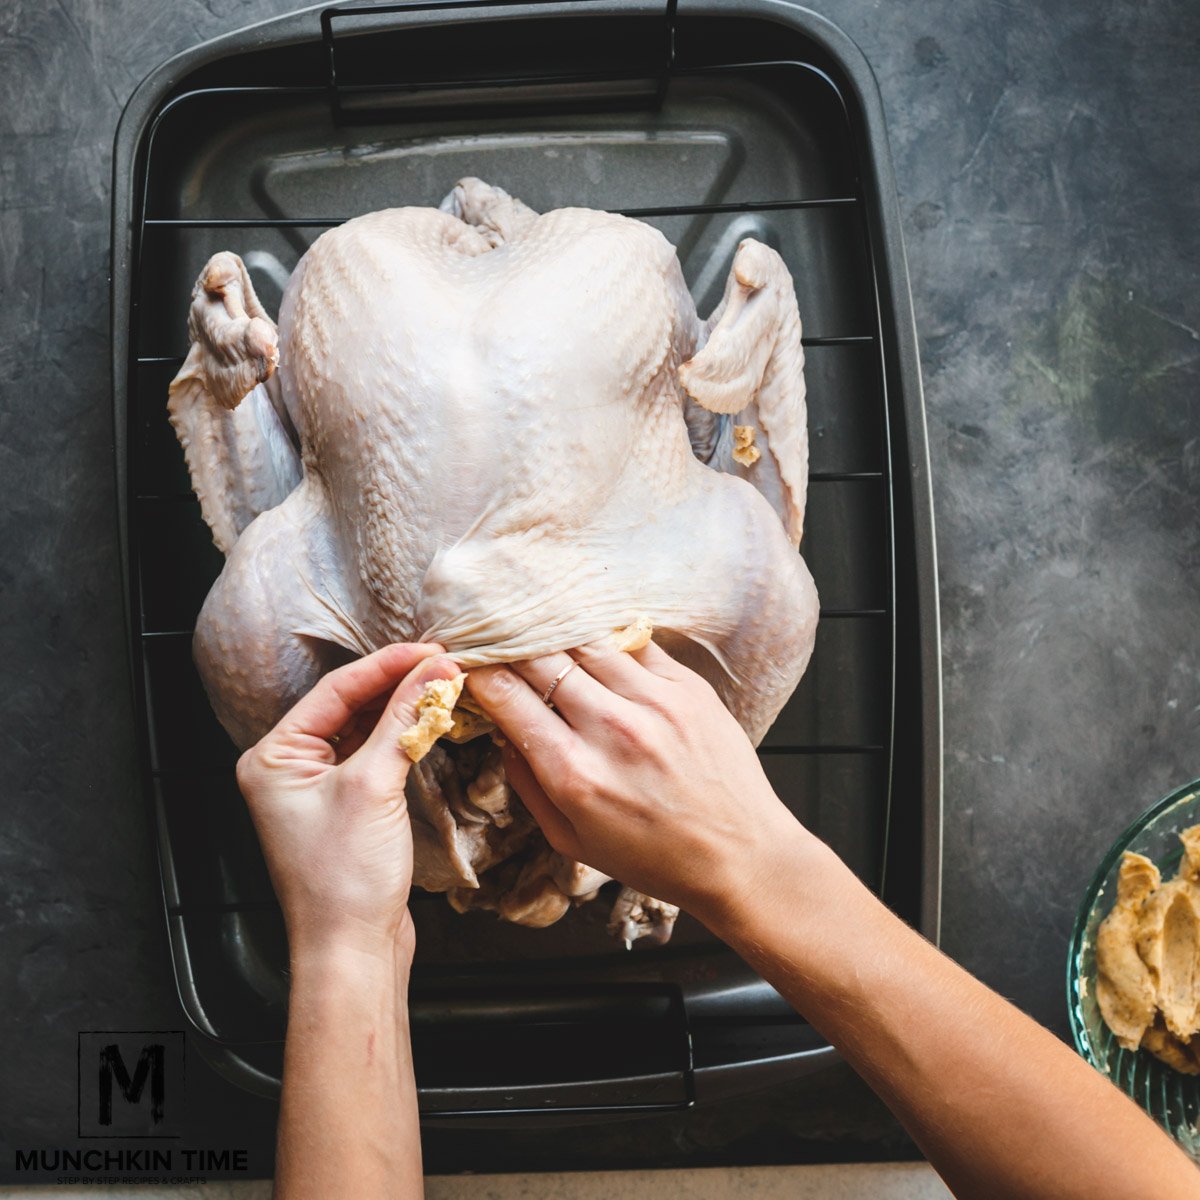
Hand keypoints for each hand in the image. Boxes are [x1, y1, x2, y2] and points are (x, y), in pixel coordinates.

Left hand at [236, 643, 460, 961]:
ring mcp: (317, 789)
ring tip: (444, 683)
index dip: (386, 665)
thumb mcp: (374, 786)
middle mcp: (288, 768)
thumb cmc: (344, 878)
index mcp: (273, 757)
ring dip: (403, 708)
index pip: (335, 691)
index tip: (431, 649)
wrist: (351, 951)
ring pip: (363, 729)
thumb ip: (403, 721)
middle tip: (445, 661)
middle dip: (397, 683)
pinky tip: (430, 721)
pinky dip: (402, 737)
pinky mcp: (345, 808)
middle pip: (348, 706)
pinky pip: (373, 756)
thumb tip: (435, 671)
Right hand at [465, 638, 811, 925]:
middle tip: (494, 637)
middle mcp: (613, 730)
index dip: (478, 673)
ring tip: (538, 628)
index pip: (507, 697)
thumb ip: (528, 784)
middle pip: (540, 657)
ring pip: (585, 639)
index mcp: (575, 773)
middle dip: (508, 644)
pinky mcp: (689, 686)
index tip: (467, 663)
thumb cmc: (655, 857)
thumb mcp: (572, 839)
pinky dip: (605, 637)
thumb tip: (500, 732)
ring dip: (555, 632)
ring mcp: (655, 702)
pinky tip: (592, 639)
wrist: (741, 856)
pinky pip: (634, 642)